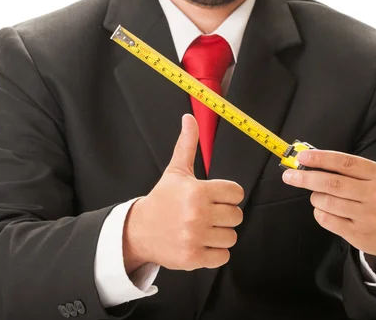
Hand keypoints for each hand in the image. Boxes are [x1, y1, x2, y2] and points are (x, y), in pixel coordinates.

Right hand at [123, 114, 243, 272]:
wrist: (138, 230)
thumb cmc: (162, 200)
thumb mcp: (176, 171)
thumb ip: (187, 144)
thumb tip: (190, 118)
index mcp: (197, 191)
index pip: (236, 193)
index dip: (227, 195)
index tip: (214, 198)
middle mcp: (197, 214)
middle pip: (237, 216)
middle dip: (224, 216)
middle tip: (207, 214)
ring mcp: (195, 237)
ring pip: (231, 237)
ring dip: (220, 235)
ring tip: (203, 229)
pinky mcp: (193, 258)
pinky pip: (223, 257)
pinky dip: (215, 253)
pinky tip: (200, 243)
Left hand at [282, 150, 375, 278]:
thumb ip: (350, 169)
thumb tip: (312, 160)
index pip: (345, 162)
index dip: (320, 158)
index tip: (301, 157)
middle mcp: (375, 195)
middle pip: (332, 183)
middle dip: (305, 178)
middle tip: (289, 176)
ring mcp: (367, 216)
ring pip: (326, 202)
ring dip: (315, 197)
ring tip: (318, 196)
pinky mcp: (359, 234)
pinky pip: (327, 220)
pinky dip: (319, 212)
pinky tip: (325, 210)